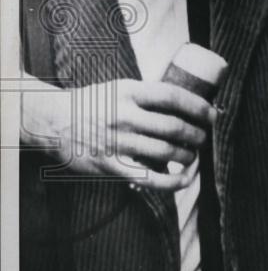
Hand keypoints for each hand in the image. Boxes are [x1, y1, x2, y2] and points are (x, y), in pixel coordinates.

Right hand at [25, 77, 215, 190]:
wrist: (53, 122)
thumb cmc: (92, 104)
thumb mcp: (118, 89)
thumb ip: (146, 96)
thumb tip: (186, 103)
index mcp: (128, 92)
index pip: (172, 97)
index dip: (198, 106)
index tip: (212, 114)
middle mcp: (124, 116)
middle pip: (174, 126)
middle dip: (197, 134)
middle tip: (204, 137)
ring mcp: (117, 142)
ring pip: (166, 152)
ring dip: (189, 155)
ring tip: (194, 154)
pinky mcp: (111, 165)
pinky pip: (149, 178)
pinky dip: (173, 181)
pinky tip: (185, 177)